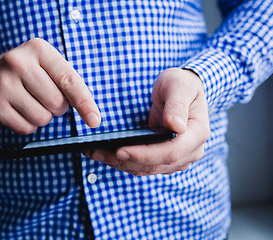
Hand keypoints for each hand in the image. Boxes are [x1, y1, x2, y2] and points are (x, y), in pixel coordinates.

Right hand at [0, 38, 100, 133]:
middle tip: (44, 97)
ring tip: (29, 102)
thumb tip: (91, 113)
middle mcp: (18, 63)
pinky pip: (26, 128)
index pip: (68, 80)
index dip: (84, 102)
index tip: (95, 120)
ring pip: (42, 118)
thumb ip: (68, 82)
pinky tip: (18, 110)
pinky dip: (28, 125)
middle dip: (57, 107)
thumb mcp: (45, 65)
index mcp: (38, 49)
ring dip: (42, 117)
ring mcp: (3, 85)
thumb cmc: (24, 73)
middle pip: (57, 103)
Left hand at [84, 68, 209, 175]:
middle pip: (155, 165)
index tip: (120, 150)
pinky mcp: (162, 159)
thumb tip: (176, 126)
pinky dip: (122, 161)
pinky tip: (103, 153)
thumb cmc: (181, 85)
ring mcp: (176, 158)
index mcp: (197, 134)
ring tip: (94, 152)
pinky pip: (141, 165)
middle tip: (96, 152)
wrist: (182, 92)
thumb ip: (177, 104)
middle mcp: (189, 152)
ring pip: (145, 168)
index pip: (170, 152)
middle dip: (124, 160)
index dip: (144, 154)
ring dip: (118, 163)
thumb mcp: (179, 86)